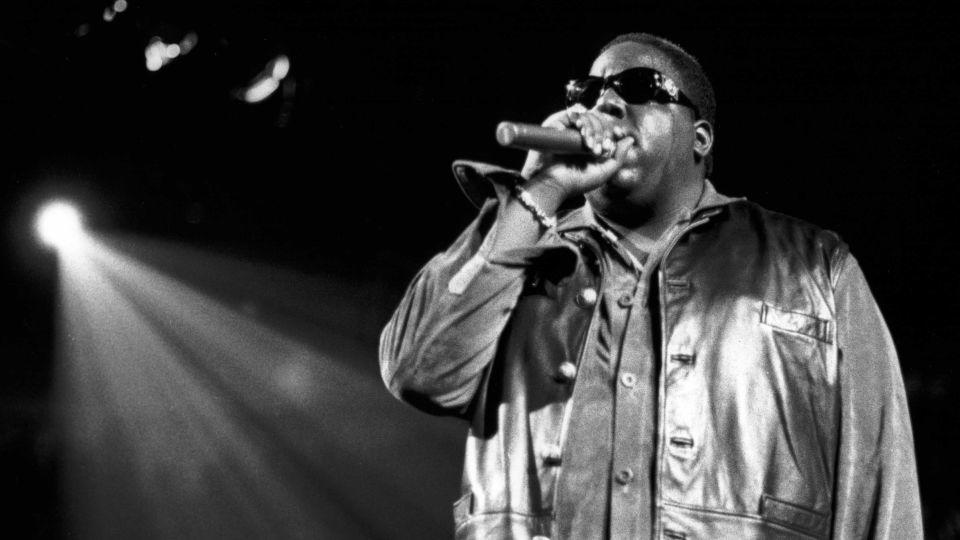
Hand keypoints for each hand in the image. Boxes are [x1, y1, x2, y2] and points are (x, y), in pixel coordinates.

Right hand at [520, 105, 638, 202]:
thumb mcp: (604, 173)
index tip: (618, 133)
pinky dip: (580, 119)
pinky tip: (580, 129)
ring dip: (592, 127)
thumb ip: (619, 157)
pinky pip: (574, 115)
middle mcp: (585, 139)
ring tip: (587, 144)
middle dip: (602, 132)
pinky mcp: (561, 128)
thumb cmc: (579, 181)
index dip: (615, 130)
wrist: (555, 183)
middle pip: (600, 123)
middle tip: (595, 149)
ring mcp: (573, 133)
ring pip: (589, 118)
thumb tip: (630, 139)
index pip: (609, 132)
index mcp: (596, 149)